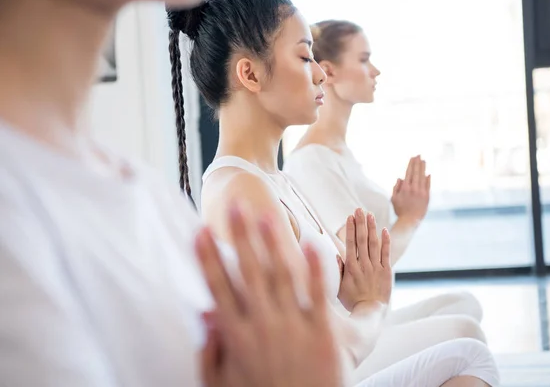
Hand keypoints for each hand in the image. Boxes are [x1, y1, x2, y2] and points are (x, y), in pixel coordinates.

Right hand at [195, 205, 342, 386]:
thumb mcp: (222, 383)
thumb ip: (210, 349)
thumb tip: (204, 313)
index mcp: (237, 336)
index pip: (219, 287)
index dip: (210, 257)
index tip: (202, 231)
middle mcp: (263, 325)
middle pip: (249, 273)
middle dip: (241, 237)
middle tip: (235, 206)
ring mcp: (293, 327)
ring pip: (281, 276)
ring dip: (273, 243)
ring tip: (267, 215)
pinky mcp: (323, 334)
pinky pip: (318, 295)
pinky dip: (315, 268)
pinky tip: (312, 242)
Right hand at [337, 208, 391, 311]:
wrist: (371, 312)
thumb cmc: (352, 301)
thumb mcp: (339, 287)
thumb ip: (338, 270)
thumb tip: (336, 255)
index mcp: (351, 268)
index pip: (350, 244)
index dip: (350, 229)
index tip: (349, 217)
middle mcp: (363, 265)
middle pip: (362, 240)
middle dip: (360, 223)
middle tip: (359, 209)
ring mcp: (376, 268)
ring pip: (374, 244)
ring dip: (372, 228)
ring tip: (370, 215)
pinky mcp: (387, 272)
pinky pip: (386, 254)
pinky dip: (386, 242)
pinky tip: (384, 230)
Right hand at [392, 155, 429, 225]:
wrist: (410, 220)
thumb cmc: (400, 210)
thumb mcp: (393, 199)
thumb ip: (396, 187)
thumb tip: (400, 178)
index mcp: (405, 188)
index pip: (408, 172)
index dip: (411, 164)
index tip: (412, 157)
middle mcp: (414, 188)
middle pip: (416, 172)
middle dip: (417, 163)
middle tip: (419, 155)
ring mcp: (421, 192)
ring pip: (423, 177)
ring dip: (423, 168)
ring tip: (423, 161)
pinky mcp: (427, 196)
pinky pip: (428, 185)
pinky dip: (428, 179)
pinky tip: (428, 174)